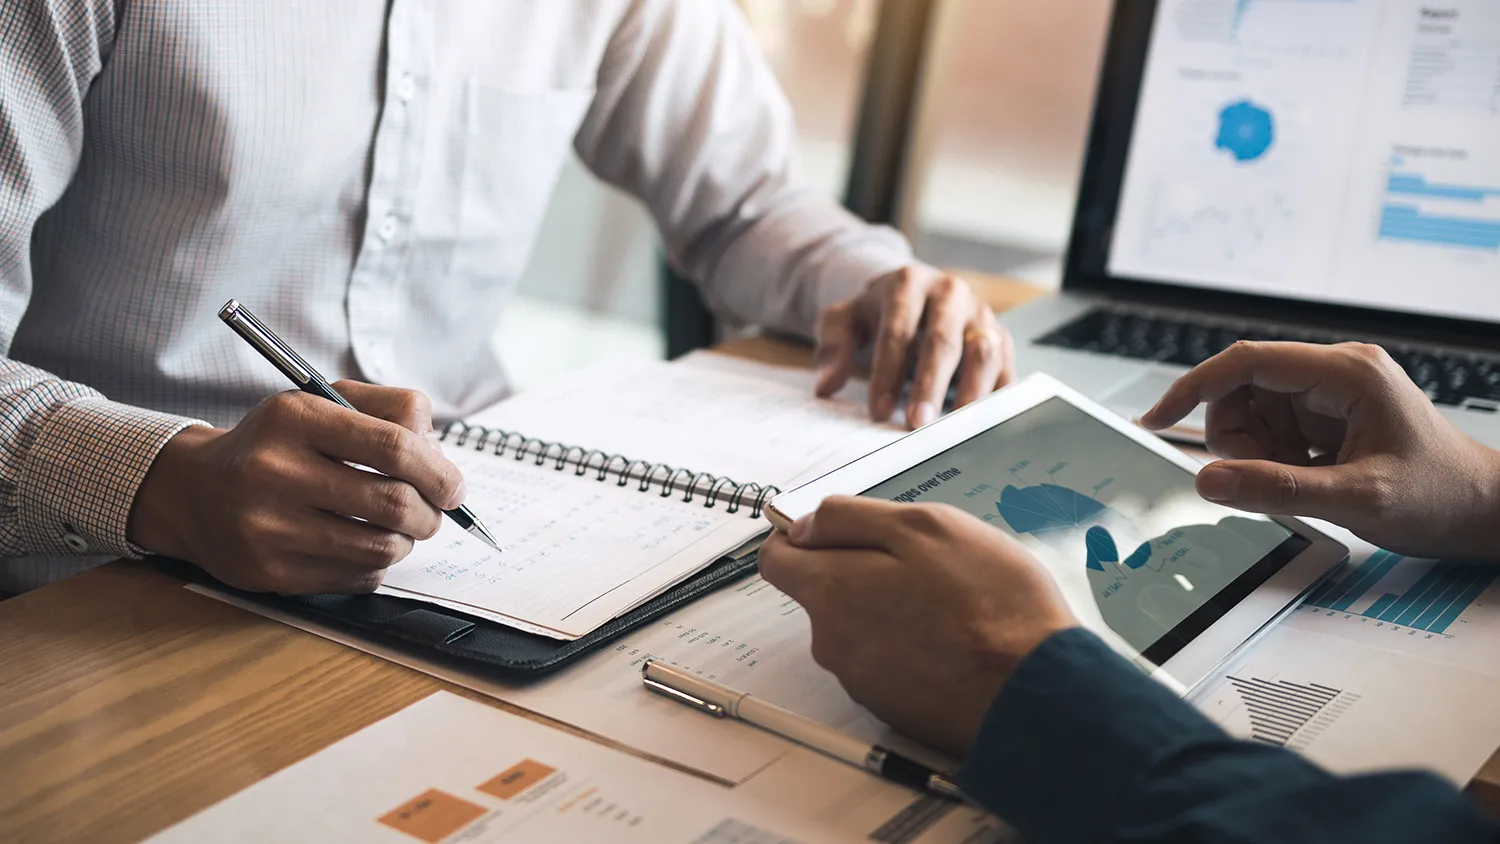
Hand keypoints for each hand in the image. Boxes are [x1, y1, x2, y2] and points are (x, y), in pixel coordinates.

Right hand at [129, 382, 466, 592]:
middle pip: (393, 503)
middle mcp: (274, 471)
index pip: (394, 446)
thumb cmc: (279, 443)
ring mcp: (268, 528)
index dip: (439, 471)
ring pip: (381, 547)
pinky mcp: (269, 573)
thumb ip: (391, 408)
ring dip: (406, 540)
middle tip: (433, 512)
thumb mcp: (323, 402)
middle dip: (431, 513)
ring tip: (396, 526)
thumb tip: (440, 453)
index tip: (454, 487)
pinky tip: (358, 546)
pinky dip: (375, 565)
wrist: (195, 491)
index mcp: (294, 418)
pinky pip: (357, 578)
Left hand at [758, 497, 1076, 755]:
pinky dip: (909, 644)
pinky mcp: (890, 706)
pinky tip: (954, 637)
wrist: (1034, 694)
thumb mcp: (925, 526)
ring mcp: (860, 678)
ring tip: (949, 601)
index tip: (836, 529)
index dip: (802, 536)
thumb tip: (805, 524)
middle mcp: (832, 640)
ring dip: (890, 607)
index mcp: (830, 590)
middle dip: (859, 570)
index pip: (776, 558)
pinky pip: (886, 660)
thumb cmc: (991, 607)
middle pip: (822, 591)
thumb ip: (851, 518)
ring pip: (858, 625)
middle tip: (920, 562)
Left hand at [815, 265, 1013, 429]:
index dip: (888, 373)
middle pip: (943, 342)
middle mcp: (950, 293)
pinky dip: (996, 396)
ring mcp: (980, 313)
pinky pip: (1006, 367)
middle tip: (916, 425)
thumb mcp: (845, 320)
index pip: (898, 331)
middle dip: (929, 386)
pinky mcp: (1001, 335)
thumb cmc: (879, 313)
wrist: (915, 294)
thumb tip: (827, 386)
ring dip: (970, 394)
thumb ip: (832, 348)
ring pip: (983, 352)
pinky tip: (980, 423)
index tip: (879, 411)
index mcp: (908, 283)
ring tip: (953, 429)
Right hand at [1142, 341, 1499, 557]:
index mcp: (1346, 373)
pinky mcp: (1327, 418)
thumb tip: (1209, 480)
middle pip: (1241, 391)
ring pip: (1250, 414)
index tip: (1157, 419)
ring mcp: (1330, 395)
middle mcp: (1334, 373)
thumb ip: (1279, 490)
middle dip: (1238, 441)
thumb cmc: (1441, 498)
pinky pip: (1270, 432)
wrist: (1484, 513)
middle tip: (1267, 480)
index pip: (1246, 362)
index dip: (1193, 388)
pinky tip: (1309, 481)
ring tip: (1300, 484)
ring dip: (1256, 454)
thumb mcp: (1357, 500)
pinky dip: (1273, 462)